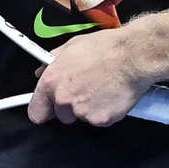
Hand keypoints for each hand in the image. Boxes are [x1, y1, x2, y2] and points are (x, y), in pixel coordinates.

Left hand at [26, 27, 155, 128]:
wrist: (133, 56)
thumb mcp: (71, 46)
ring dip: (88, 109)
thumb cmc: (104, 48)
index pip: (35, 112)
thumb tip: (41, 71)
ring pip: (81, 118)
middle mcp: (63, 100)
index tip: (48, 109)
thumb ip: (52, 63)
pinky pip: (99, 120)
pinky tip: (112, 96)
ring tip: (101, 89)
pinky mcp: (101, 120)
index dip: (43, 110)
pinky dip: (105, 112)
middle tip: (85, 90)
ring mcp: (82, 112)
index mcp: (51, 82)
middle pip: (61, 116)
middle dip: (71, 107)